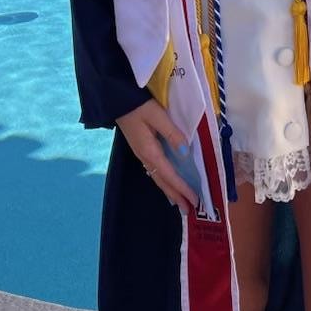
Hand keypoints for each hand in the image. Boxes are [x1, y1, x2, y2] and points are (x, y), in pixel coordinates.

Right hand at [115, 98, 196, 213]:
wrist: (116, 100)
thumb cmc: (138, 105)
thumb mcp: (157, 116)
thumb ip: (172, 133)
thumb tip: (185, 153)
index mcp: (149, 151)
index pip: (170, 175)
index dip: (182, 188)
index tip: (194, 199)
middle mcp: (145, 156)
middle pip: (162, 181)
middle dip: (176, 195)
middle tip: (189, 210)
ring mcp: (141, 153)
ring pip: (158, 177)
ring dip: (169, 190)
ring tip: (180, 201)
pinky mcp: (141, 148)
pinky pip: (154, 170)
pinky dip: (163, 180)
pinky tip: (167, 182)